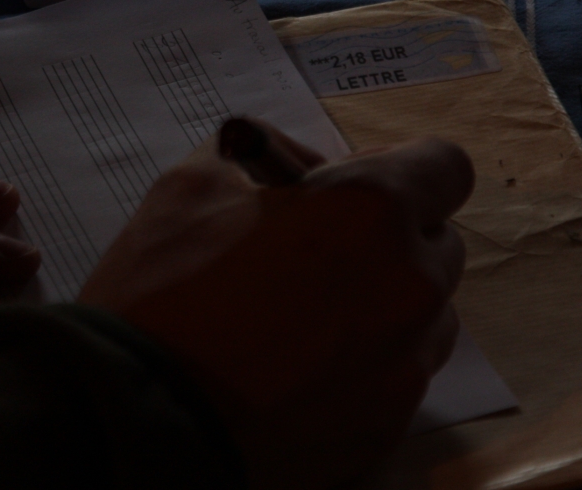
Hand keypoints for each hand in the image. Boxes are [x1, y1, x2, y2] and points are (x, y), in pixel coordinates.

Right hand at [80, 129, 472, 489]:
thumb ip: (262, 156)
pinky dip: (362, 363)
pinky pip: (396, 374)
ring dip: (383, 302)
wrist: (137, 414)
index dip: (399, 168)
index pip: (444, 167)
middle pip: (436, 242)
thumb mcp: (192, 185)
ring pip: (424, 314)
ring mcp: (404, 365)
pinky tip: (296, 366)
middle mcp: (408, 285)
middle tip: (312, 250)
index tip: (352, 186)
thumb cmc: (162, 291)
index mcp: (369, 211)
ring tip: (304, 316)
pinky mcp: (388, 425)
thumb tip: (297, 169)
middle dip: (388, 236)